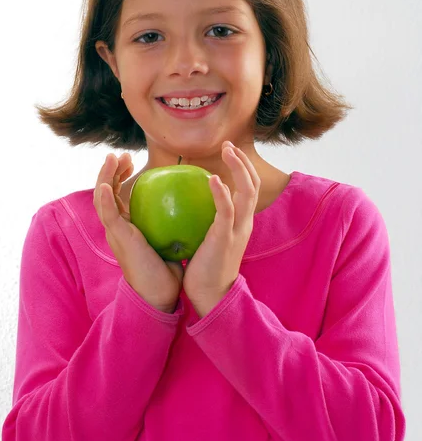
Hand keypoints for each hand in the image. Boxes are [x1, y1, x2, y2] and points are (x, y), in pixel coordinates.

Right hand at [94, 153, 183, 312]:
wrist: (159, 293)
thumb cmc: (166, 269)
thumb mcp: (167, 238)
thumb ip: (170, 221)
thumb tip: (189, 201)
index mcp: (126, 227)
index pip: (118, 196)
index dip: (120, 177)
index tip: (131, 162)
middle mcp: (117, 227)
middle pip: (105, 192)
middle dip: (109, 171)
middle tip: (119, 155)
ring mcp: (115, 232)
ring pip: (102, 198)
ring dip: (104, 177)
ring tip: (112, 159)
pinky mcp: (119, 238)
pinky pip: (109, 215)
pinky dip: (105, 199)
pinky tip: (106, 186)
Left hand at [183, 142, 260, 315]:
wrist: (210, 295)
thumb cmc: (205, 268)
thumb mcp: (211, 239)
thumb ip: (207, 221)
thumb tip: (187, 203)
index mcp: (241, 222)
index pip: (248, 189)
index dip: (242, 168)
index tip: (229, 152)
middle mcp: (244, 222)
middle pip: (253, 184)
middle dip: (243, 161)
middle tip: (229, 144)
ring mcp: (238, 229)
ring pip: (247, 191)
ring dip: (239, 167)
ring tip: (227, 150)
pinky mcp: (225, 237)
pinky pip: (226, 210)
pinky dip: (222, 192)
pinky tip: (213, 178)